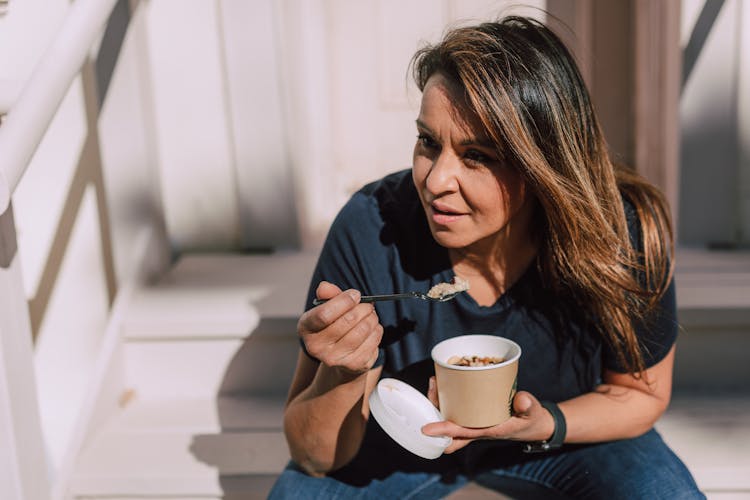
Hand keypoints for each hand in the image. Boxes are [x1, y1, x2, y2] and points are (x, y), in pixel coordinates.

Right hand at [298, 281, 383, 374]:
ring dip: (372, 318)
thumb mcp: (326, 307)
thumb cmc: (333, 325)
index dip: (344, 301)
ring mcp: (335, 360)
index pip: (325, 314)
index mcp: (306, 328)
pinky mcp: (355, 366)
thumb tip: (325, 287)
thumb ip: (327, 294)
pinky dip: (377, 330)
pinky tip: (372, 329)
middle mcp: (316, 348)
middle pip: (348, 320)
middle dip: (363, 308)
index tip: (355, 295)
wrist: (339, 356)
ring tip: (370, 315)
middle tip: (367, 304)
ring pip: (363, 330)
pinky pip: (374, 341)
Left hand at [422, 376, 554, 452]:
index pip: (461, 433)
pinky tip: (445, 383)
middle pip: (447, 430)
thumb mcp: (533, 413)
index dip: (443, 430)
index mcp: (488, 431)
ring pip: (448, 419)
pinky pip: (455, 411)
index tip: (426, 429)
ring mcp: (473, 424)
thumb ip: (528, 406)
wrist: (533, 425)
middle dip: (434, 415)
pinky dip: (446, 399)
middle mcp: (476, 429)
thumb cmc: (530, 419)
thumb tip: (522, 399)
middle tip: (433, 389)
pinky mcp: (474, 416)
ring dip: (438, 404)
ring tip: (435, 381)